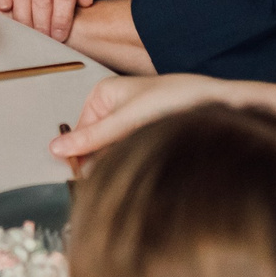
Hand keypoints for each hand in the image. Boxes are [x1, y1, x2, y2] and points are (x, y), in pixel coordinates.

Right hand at [48, 74, 275, 166]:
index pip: (80, 133)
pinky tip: (145, 165)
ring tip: (136, 167)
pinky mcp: (147, 131)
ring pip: (115, 150)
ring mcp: (131, 119)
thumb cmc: (177, 99)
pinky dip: (134, 160)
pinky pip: (130, 151)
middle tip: (116, 179)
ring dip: (121, 162)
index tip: (86, 182)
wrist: (219, 101)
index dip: (82, 158)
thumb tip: (56, 149)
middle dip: (104, 162)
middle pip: (97, 144)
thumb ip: (92, 137)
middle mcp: (114, 105)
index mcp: (102, 94)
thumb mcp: (127, 121)